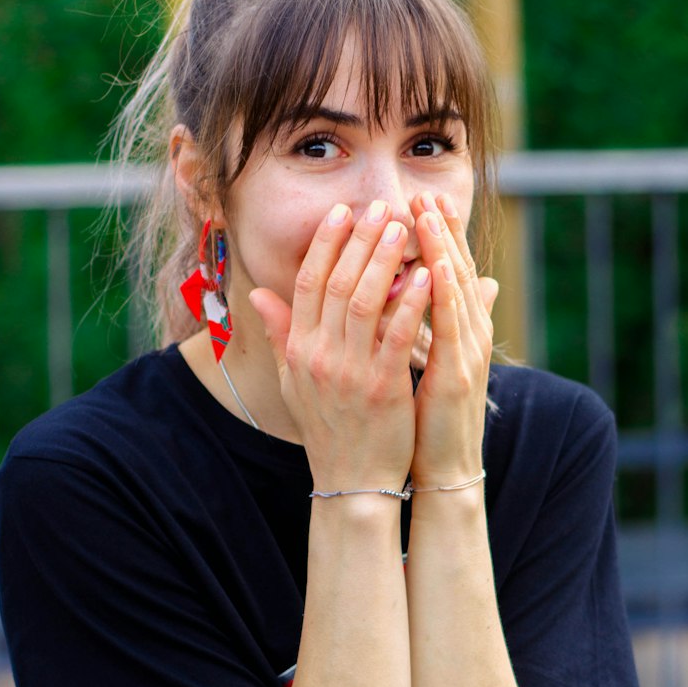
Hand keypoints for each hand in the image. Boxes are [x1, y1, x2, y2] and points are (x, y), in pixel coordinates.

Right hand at [249, 201, 432, 488]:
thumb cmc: (328, 429)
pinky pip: (397, 335)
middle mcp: (319, 355)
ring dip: (384, 260)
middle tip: (380, 205)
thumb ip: (281, 334)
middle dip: (358, 239)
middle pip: (335, 283)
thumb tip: (259, 296)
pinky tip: (428, 275)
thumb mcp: (294, 381)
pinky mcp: (382, 388)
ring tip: (403, 227)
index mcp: (300, 350)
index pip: (307, 282)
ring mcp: (349, 371)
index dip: (325, 243)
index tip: (342, 211)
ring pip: (364, 301)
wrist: (351, 482)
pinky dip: (411, 303)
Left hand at [410, 191, 498, 486]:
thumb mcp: (437, 363)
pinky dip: (442, 294)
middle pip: (456, 271)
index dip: (441, 236)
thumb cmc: (432, 418)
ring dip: (442, 249)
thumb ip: (444, 324)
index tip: (424, 201)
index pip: (449, 273)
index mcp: (460, 332)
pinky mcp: (457, 375)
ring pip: (455, 290)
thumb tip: (466, 288)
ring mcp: (467, 354)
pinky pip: (449, 326)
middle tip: (426, 192)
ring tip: (427, 214)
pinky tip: (431, 267)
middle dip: (442, 231)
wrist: (444, 469)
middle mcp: (470, 336)